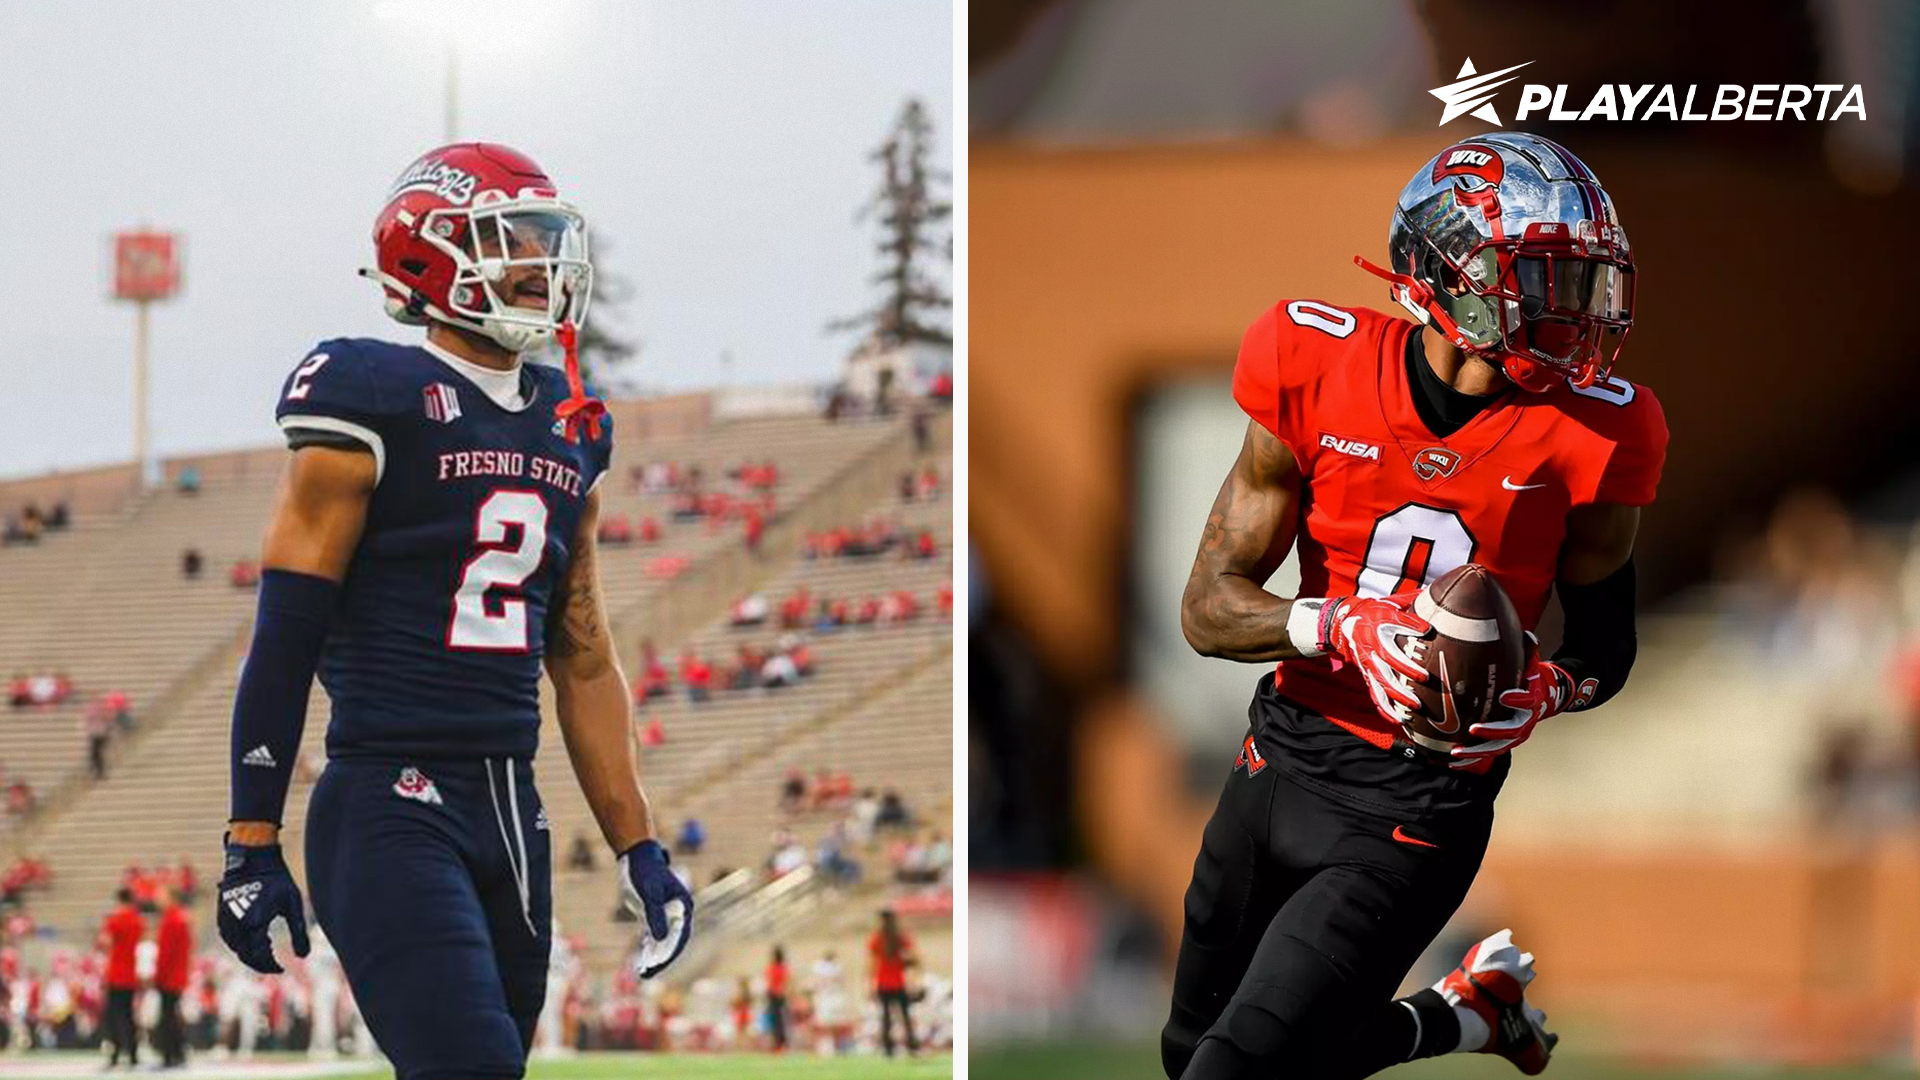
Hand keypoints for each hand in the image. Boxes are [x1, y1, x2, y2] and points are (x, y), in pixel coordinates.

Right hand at [216, 839, 309, 973]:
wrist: (254, 858)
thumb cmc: (277, 879)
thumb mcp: (293, 904)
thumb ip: (298, 932)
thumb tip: (303, 957)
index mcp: (254, 923)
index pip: (259, 956)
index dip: (270, 966)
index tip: (281, 969)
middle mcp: (236, 924)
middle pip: (245, 955)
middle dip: (259, 963)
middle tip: (273, 965)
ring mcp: (226, 919)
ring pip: (234, 947)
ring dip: (248, 954)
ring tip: (266, 953)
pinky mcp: (221, 913)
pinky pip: (228, 936)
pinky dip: (239, 943)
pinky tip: (252, 941)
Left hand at [619, 840, 693, 978]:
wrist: (637, 857)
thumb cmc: (645, 871)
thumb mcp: (649, 893)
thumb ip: (655, 915)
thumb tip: (659, 939)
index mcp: (682, 906)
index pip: (679, 935)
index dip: (669, 951)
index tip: (657, 964)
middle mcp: (677, 912)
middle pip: (672, 941)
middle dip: (661, 959)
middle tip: (646, 974)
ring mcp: (666, 914)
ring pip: (662, 940)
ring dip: (654, 956)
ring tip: (642, 972)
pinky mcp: (654, 915)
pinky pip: (653, 935)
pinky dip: (647, 947)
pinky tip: (640, 959)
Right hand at [1326, 594, 1430, 727]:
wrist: (1341, 624)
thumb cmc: (1373, 612)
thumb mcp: (1391, 602)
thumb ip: (1413, 600)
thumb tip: (1441, 592)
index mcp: (1380, 621)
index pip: (1396, 621)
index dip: (1410, 625)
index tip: (1427, 630)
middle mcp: (1372, 644)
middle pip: (1388, 659)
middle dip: (1406, 669)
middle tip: (1424, 678)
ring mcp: (1368, 662)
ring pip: (1381, 682)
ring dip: (1398, 696)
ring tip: (1415, 707)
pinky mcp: (1366, 675)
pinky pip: (1375, 694)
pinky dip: (1385, 709)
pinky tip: (1398, 720)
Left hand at [1450, 637, 1572, 767]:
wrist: (1540, 699)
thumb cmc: (1529, 678)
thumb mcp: (1532, 664)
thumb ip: (1528, 650)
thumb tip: (1527, 634)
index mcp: (1532, 701)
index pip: (1527, 701)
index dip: (1518, 700)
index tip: (1506, 696)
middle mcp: (1524, 722)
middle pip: (1511, 731)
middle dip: (1492, 731)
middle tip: (1473, 729)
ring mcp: (1514, 735)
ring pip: (1497, 747)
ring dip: (1476, 751)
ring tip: (1456, 751)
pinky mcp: (1503, 743)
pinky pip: (1487, 754)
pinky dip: (1471, 759)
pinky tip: (1452, 761)